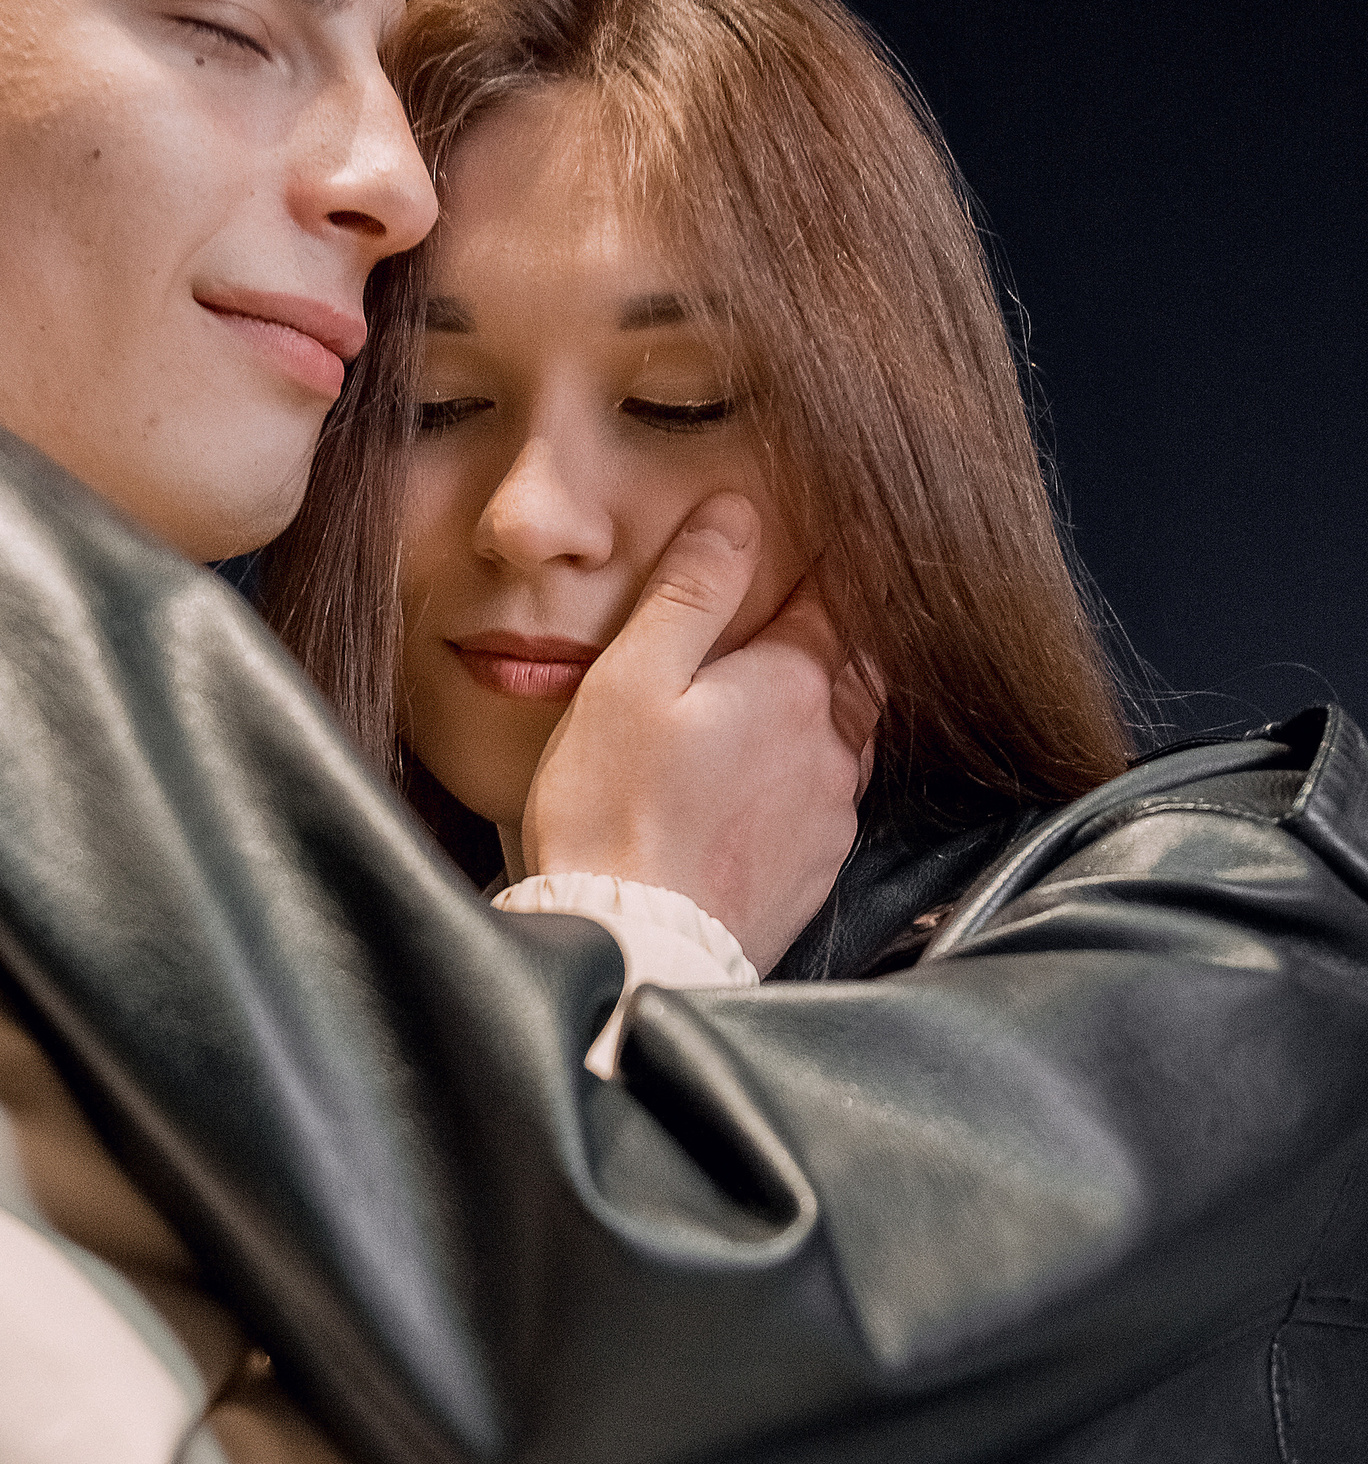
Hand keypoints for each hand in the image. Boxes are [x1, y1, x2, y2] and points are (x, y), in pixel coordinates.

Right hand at [521, 495, 879, 973]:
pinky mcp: (814, 873)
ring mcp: (830, 817)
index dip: (822, 564)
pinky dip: (806, 777)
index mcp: (792, 687)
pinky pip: (828, 802)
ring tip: (780, 696)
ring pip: (847, 737)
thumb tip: (739, 514)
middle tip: (804, 612)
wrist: (633, 949)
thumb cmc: (612, 815)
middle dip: (831, 636)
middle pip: (851, 668)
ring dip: (820, 710)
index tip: (819, 540)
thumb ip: (691, 591)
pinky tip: (766, 783)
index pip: (830, 600)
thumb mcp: (632, 679)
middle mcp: (831, 748)